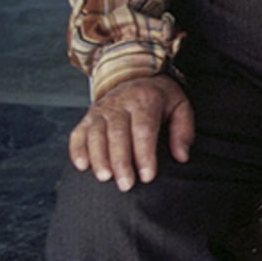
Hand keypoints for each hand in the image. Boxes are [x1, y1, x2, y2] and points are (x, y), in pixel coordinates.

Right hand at [68, 75, 194, 191]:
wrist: (134, 75)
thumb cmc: (160, 98)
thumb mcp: (180, 106)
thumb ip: (183, 131)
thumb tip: (182, 157)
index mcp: (145, 100)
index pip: (143, 130)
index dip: (145, 155)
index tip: (148, 177)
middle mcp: (120, 104)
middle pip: (117, 134)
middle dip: (121, 162)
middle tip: (126, 185)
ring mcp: (100, 110)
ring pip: (96, 135)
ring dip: (99, 158)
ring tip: (105, 178)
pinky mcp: (87, 117)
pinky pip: (78, 134)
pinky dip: (77, 150)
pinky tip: (83, 166)